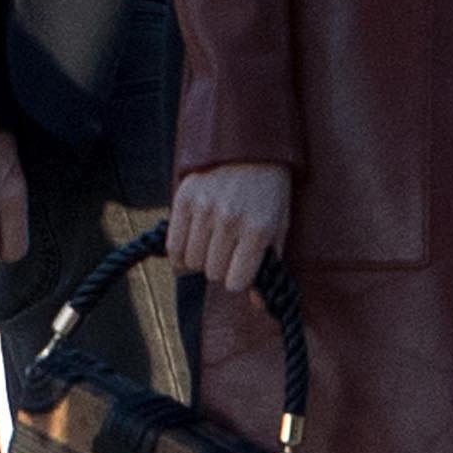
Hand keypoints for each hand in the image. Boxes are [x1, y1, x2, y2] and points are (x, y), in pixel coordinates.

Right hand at [168, 162, 291, 294]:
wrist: (250, 146)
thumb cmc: (268, 191)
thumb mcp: (279, 225)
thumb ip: (270, 265)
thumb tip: (257, 306)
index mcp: (258, 229)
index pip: (235, 282)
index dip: (237, 280)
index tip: (240, 270)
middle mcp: (229, 220)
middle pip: (212, 273)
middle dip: (220, 268)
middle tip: (227, 251)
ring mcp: (204, 208)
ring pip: (191, 262)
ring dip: (200, 260)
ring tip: (211, 244)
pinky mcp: (183, 198)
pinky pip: (173, 245)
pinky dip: (180, 253)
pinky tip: (191, 246)